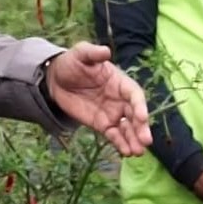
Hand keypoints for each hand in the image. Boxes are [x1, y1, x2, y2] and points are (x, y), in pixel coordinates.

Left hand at [44, 42, 153, 156]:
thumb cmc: (72, 62)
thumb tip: (106, 51)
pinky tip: (126, 152)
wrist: (57, 79)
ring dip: (133, 139)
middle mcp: (120, 99)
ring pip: (127, 128)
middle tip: (145, 141)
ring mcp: (112, 113)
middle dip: (141, 128)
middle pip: (135, 114)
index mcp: (119, 81)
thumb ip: (93, 53)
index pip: (134, 94)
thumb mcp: (81, 54)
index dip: (140, 105)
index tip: (142, 117)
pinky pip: (114, 135)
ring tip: (137, 152)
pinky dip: (121, 143)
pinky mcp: (102, 124)